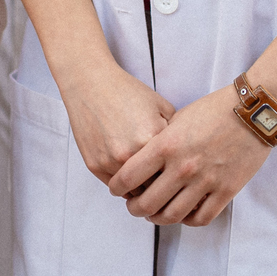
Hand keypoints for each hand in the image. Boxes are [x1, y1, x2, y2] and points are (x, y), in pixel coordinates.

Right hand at [53, 58, 173, 184]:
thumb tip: (185, 158)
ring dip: (140, 188)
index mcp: (153, 138)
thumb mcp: (161, 105)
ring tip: (145, 179)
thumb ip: (175, 133)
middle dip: (159, 185)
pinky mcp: (95, 165)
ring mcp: (111, 161)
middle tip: (162, 183)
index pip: (172, 172)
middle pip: (153, 186)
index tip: (176, 176)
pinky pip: (115, 186)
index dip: (175, 175)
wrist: (91, 84)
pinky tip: (128, 172)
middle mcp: (131, 153)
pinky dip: (123, 184)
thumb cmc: (127, 92)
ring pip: (134, 191)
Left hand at [108, 87, 270, 226]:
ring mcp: (205, 181)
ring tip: (155, 213)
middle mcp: (183, 166)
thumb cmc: (213, 110)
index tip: (117, 189)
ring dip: (158, 218)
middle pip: (146, 203)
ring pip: (172, 216)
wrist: (252, 112)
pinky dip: (188, 220)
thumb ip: (160, 141)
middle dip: (135, 208)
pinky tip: (183, 213)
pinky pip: (201, 218)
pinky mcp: (225, 191)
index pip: (129, 177)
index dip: (117, 187)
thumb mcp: (178, 118)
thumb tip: (143, 159)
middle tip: (134, 205)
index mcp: (166, 145)